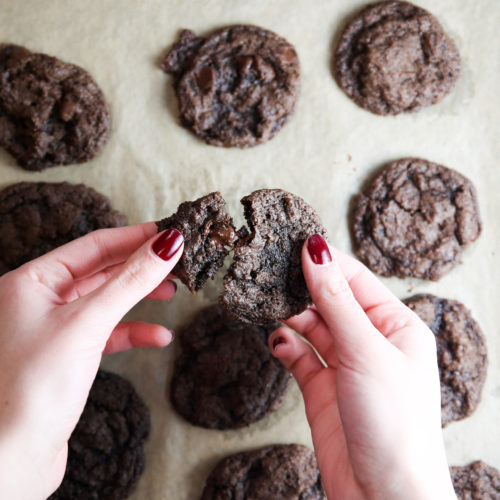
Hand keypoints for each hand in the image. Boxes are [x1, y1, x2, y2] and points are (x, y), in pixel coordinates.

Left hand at [0, 223, 182, 499]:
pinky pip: (107, 334)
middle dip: (140, 268)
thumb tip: (168, 244)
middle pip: (102, 271)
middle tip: (176, 261)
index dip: (134, 237)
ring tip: (172, 292)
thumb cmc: (33, 387)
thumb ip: (131, 281)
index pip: (93, 246)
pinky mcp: (68, 357)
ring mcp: (54, 329)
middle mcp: (39, 301)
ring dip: (140, 298)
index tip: (169, 232)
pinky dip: (134, 333)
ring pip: (106, 302)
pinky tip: (158, 337)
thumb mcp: (88, 322)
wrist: (12, 459)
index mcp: (31, 281)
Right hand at [268, 235, 455, 499]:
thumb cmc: (393, 423)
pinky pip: (299, 355)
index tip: (293, 244)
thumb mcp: (365, 350)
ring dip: (291, 316)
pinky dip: (286, 345)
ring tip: (270, 307)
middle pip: (330, 300)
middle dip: (303, 288)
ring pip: (311, 326)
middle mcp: (370, 342)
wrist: (382, 497)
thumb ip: (335, 299)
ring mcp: (345, 365)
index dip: (325, 261)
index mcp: (396, 326)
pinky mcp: (322, 388)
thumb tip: (315, 250)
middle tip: (271, 275)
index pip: (355, 279)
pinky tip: (277, 342)